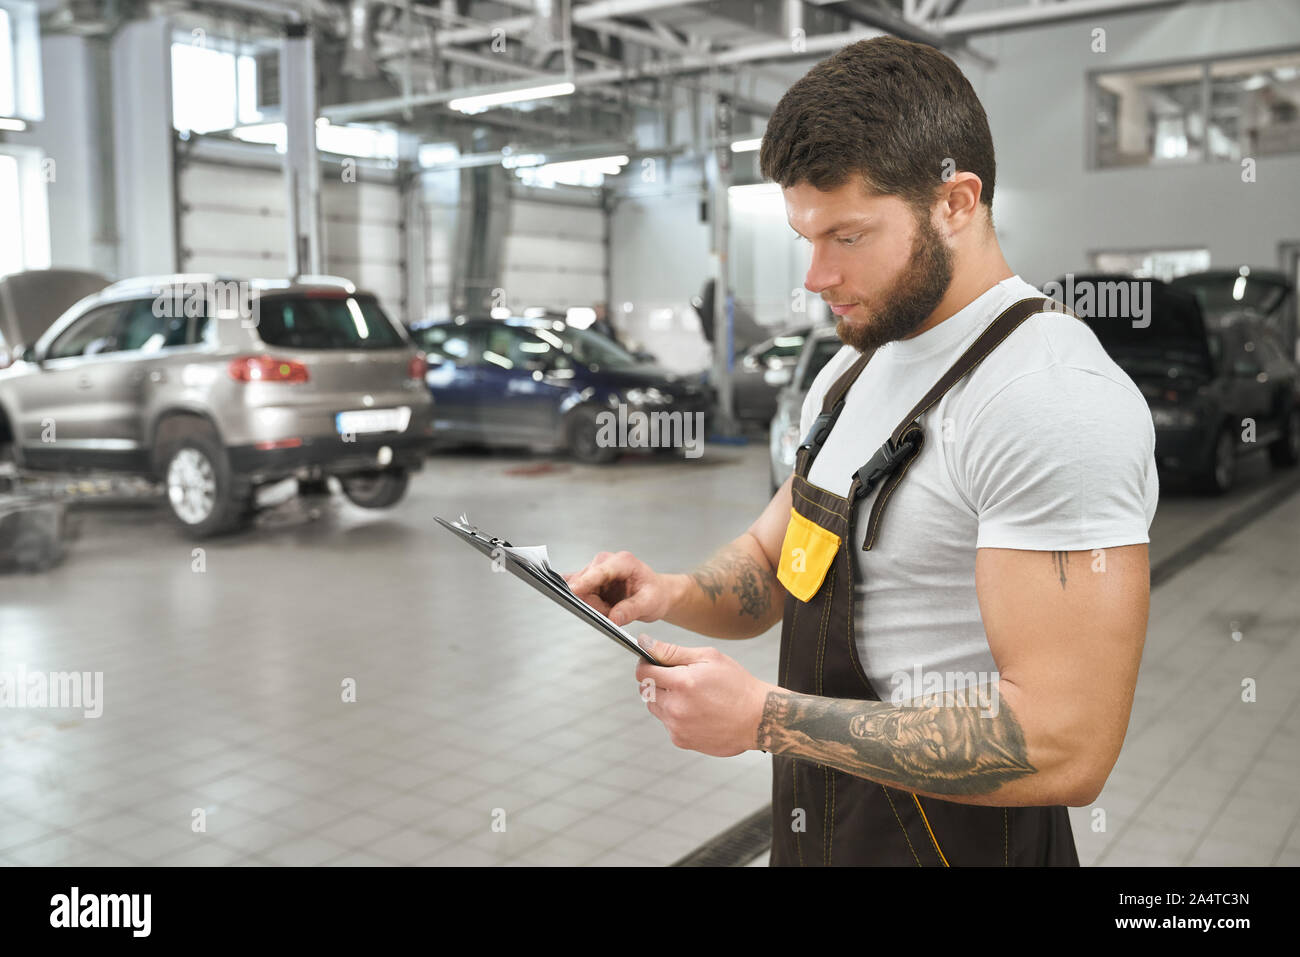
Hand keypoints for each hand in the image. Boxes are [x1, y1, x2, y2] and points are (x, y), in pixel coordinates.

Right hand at [565, 551, 679, 625]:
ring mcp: (597, 570)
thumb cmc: (654, 593)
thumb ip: (630, 610)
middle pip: (586, 583)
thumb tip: (613, 619)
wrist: (656, 593)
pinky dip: (586, 603)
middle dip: (595, 603)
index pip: (600, 572)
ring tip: (613, 608)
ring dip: (594, 605)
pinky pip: (579, 592)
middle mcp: (607, 562)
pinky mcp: (590, 580)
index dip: (585, 581)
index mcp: (623, 562)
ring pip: (582, 591)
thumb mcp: (649, 604)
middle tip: (612, 612)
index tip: (572, 590)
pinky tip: (602, 605)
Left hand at [633, 636, 777, 756]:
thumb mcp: (709, 658)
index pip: (642, 673)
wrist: (758, 718)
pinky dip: (675, 716)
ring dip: (665, 699)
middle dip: (656, 681)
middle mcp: (676, 707)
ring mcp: (677, 726)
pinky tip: (697, 711)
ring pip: (655, 707)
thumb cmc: (737, 684)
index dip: (645, 664)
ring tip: (691, 696)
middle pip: (646, 690)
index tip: (653, 662)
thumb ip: (673, 651)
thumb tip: (644, 643)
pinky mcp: (681, 740)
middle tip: (679, 678)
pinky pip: (667, 723)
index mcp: (682, 683)